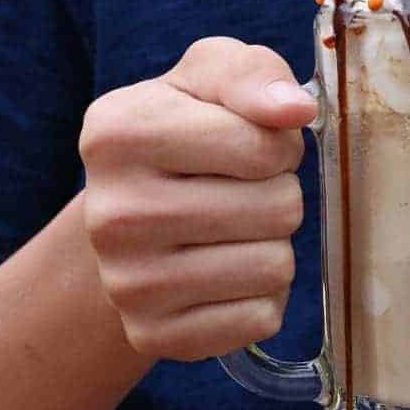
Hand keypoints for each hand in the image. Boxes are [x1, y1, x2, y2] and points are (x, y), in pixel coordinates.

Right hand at [79, 38, 317, 360]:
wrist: (128, 215)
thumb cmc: (185, 130)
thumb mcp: (210, 76)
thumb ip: (256, 74)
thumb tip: (295, 111)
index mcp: (118, 131)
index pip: (264, 147)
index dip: (278, 144)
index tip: (248, 144)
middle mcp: (113, 212)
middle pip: (278, 208)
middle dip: (279, 193)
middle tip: (242, 189)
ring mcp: (128, 284)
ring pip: (275, 266)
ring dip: (273, 243)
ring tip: (233, 227)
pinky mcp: (152, 335)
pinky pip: (261, 318)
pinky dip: (261, 294)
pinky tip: (225, 270)